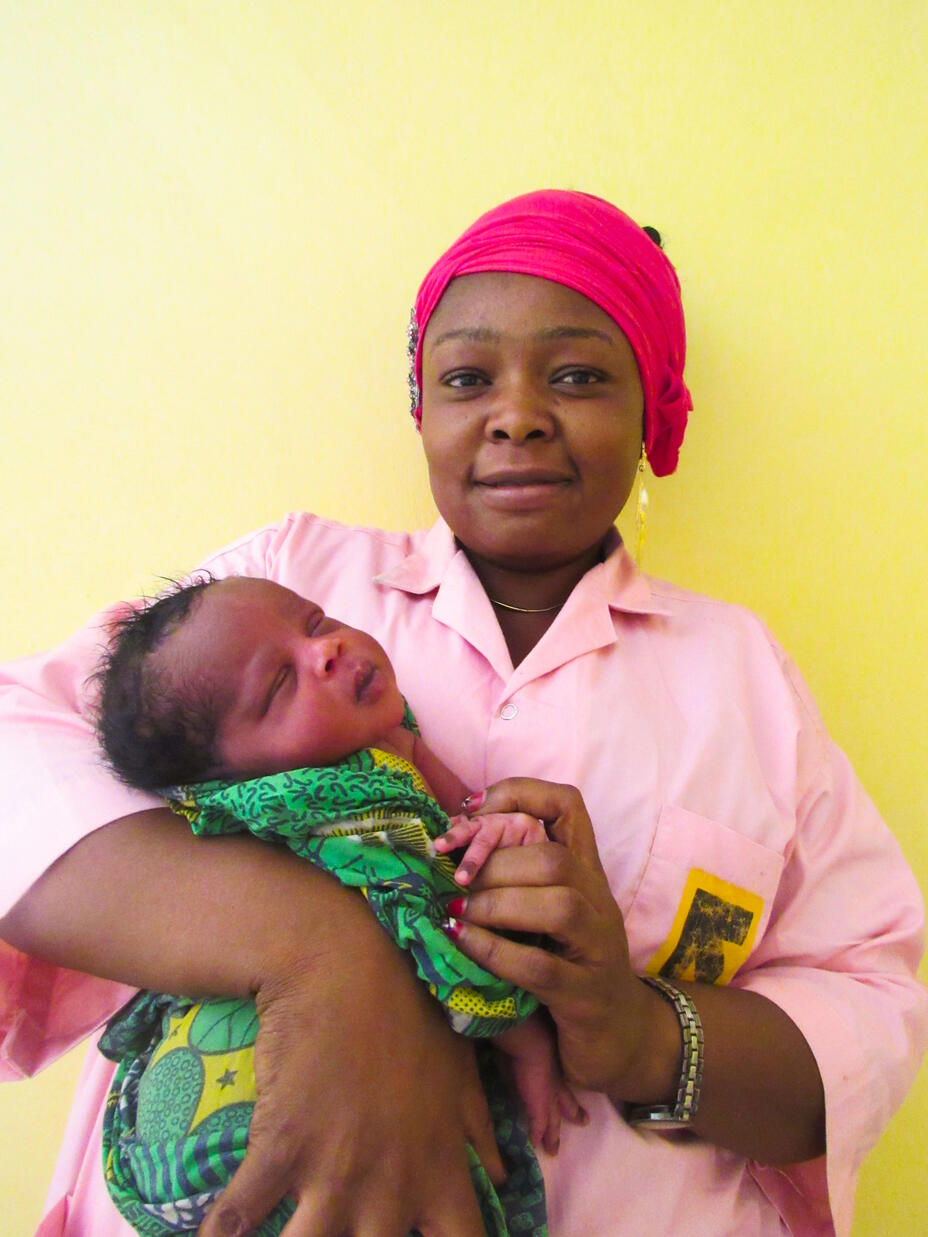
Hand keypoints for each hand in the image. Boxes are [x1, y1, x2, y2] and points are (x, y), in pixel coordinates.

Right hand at [198, 891, 502, 1236]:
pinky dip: (220, 1232)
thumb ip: (479, 1130)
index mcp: (439, 1172)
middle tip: (347, 1226)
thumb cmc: (409, 1010)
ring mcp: (334, 1174)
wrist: (341, 964)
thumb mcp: (458, 1069)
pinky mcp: (280, 1149)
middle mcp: (391, 1187)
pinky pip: (236, 1217)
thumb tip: (504, 1176)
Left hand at [446, 779, 667, 1100]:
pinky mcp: (586, 997)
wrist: (624, 1039)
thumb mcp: (547, 914)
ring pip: (558, 905)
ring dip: (497, 903)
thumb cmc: (570, 967)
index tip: (471, 810)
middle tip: (452, 879)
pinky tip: (462, 944)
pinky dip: (494, 951)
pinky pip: (540, 967)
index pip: (568, 806)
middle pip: (555, 858)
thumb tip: (450, 844)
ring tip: (458, 912)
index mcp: (586, 874)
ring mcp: (598, 950)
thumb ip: (515, 878)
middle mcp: (598, 903)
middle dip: (494, 861)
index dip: (519, 793)